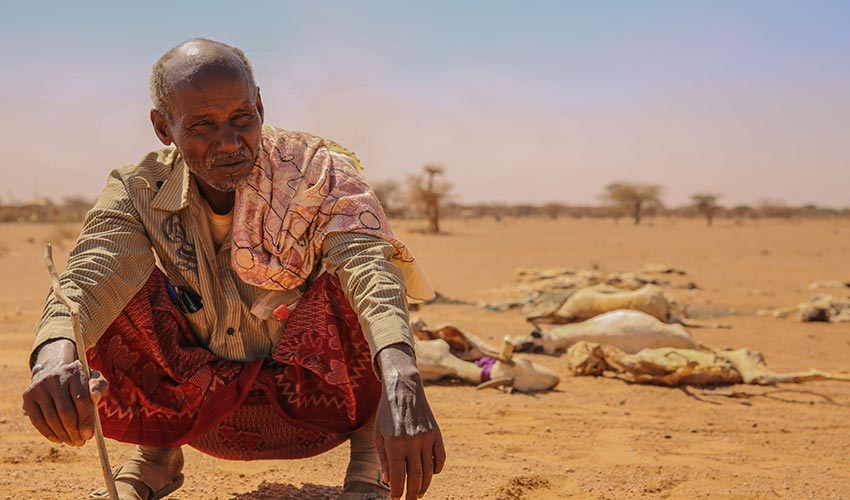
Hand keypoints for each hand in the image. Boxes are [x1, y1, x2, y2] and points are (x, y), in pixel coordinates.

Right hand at [22, 339, 108, 445]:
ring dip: (63, 435)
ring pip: (51, 418)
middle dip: (74, 431)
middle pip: (65, 412)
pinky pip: (37, 421)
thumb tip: (95, 397)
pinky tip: (58, 439)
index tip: (89, 435)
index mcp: (74, 372)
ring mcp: (39, 387)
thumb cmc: (79, 381)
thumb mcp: (94, 380)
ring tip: (72, 442)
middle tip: (80, 442)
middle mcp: (55, 377)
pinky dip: (49, 434)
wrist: (53, 372)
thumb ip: (98, 387)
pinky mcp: (28, 396)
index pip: (81, 400)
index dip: (86, 420)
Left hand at [374, 344, 445, 499]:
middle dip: (412, 494)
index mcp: (395, 443)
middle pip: (416, 478)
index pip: (398, 477)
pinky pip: (440, 458)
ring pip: (429, 471)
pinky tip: (430, 474)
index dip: (397, 492)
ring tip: (419, 493)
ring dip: (425, 485)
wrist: (404, 389)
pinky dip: (436, 469)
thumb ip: (384, 459)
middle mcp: (412, 442)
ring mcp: (426, 438)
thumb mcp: (379, 435)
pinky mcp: (436, 434)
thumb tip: (389, 481)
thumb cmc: (386, 414)